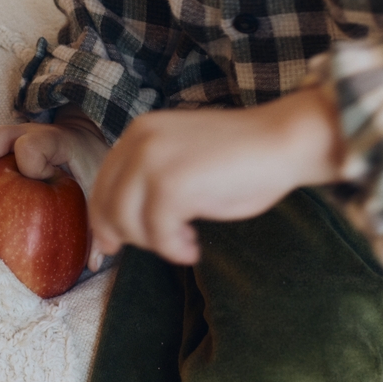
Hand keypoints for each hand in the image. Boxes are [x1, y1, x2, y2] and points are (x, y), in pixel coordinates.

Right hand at [0, 107, 109, 268]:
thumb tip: (93, 262)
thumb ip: (98, 222)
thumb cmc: (90, 166)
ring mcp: (6, 144)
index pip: (31, 144)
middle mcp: (23, 136)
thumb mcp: (100, 188)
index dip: (32, 164)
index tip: (42, 178)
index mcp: (53, 139)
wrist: (83, 142)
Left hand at [89, 86, 343, 265]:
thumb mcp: (180, 160)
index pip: (102, 182)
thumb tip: (116, 226)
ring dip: (156, 244)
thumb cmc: (239, 157)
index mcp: (138, 132)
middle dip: (128, 236)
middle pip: (107, 204)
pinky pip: (158, 233)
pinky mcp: (171, 184)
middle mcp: (138, 141)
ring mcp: (152, 161)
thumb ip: (148, 179)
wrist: (280, 142)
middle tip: (159, 247)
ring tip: (186, 243)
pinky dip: (173, 249)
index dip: (103, 218)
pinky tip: (193, 248)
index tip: (112, 244)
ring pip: (128, 222)